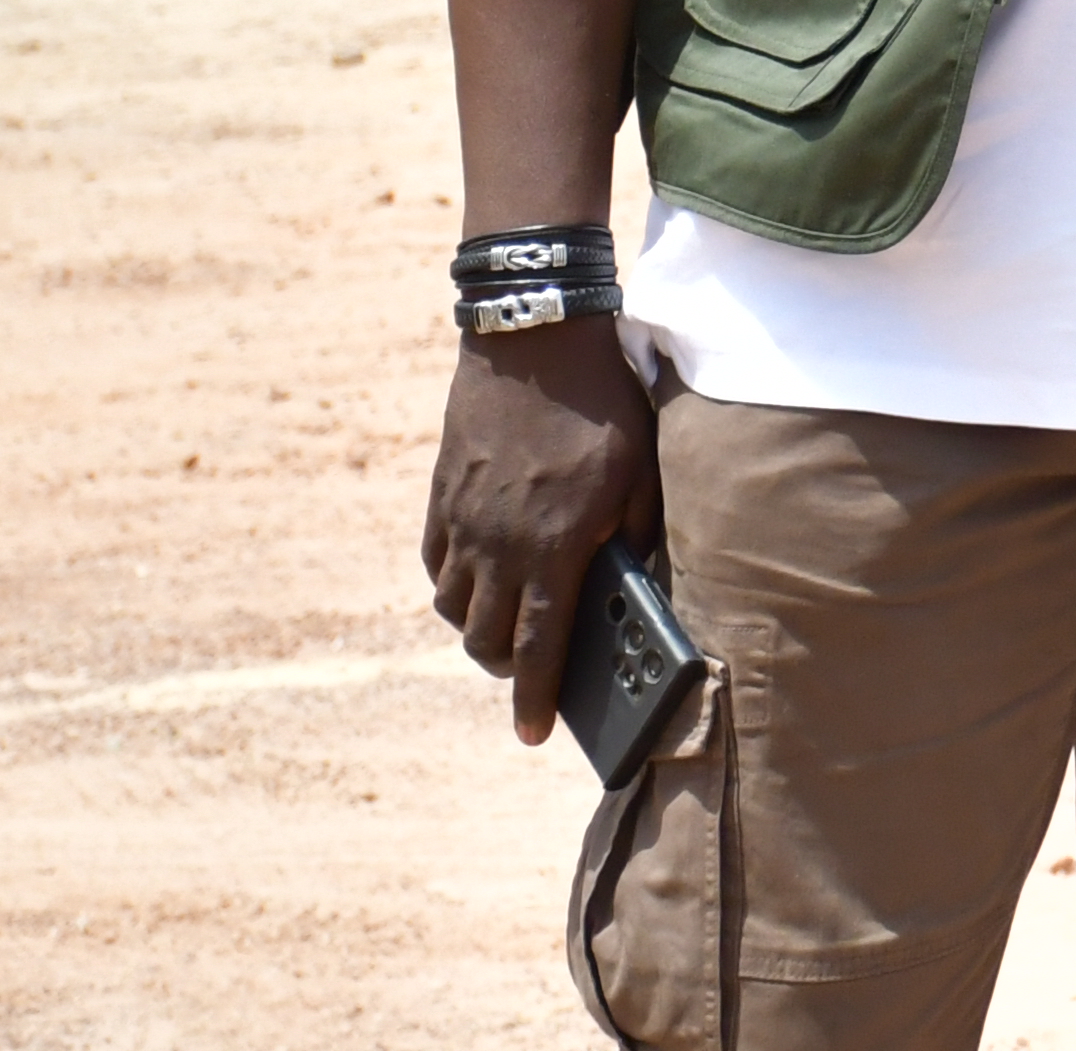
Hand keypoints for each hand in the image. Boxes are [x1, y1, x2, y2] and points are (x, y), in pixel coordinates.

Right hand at [422, 309, 658, 747]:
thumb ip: (634, 535)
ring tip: (504, 626)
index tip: (534, 735)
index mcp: (553, 548)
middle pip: (486, 640)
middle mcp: (498, 546)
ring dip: (475, 630)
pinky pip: (434, 564)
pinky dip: (451, 586)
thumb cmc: (603, 406)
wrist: (536, 341)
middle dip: (505, 670)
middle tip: (528, 672)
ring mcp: (463, 522)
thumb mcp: (640, 473)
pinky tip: (475, 580)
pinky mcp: (442, 496)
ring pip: (453, 608)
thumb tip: (629, 583)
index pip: (540, 647)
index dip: (536, 699)